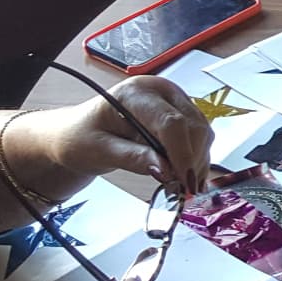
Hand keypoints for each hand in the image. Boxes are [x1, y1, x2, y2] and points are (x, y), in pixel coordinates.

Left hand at [23, 76, 211, 197]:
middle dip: (192, 160)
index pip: (171, 122)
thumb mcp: (99, 150)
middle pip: (193, 125)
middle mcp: (160, 91)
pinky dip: (197, 158)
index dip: (182, 153)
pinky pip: (200, 136)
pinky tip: (186, 175)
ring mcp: (173, 101)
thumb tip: (166, 169)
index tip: (183, 180)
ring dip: (198, 161)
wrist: (79, 133)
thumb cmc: (83, 136)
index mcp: (136, 93)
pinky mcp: (181, 113)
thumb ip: (132, 157)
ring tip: (183, 185)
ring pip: (202, 131)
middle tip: (183, 189)